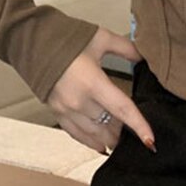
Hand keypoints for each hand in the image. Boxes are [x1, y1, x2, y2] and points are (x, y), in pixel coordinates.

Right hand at [46, 26, 155, 154]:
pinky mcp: (57, 113)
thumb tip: (144, 58)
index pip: (121, 109)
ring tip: (122, 140)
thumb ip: (126, 48)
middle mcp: (79, 101)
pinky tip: (101, 146)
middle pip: (109, 125)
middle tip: (137, 133)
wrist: (35, 42)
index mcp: (93, 81)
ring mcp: (66, 110)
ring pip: (94, 134)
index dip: (138, 125)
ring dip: (109, 138)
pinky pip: (76, 134)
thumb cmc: (67, 38)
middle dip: (124, 131)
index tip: (150, 141)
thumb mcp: (101, 38)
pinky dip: (90, 142)